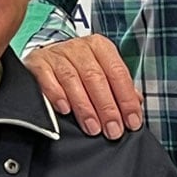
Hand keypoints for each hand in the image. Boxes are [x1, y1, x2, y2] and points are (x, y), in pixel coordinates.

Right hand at [24, 35, 143, 138]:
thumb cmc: (79, 67)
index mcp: (100, 47)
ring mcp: (58, 54)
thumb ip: (119, 86)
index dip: (126, 99)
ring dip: (84, 107)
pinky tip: (65, 110)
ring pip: (73, 80)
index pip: (118, 72)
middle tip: (112, 129)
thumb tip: (137, 102)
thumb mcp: (102, 70)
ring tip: (93, 128)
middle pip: (96, 78)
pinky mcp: (38, 63)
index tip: (132, 122)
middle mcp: (80, 47)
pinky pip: (48, 79)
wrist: (46, 56)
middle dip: (106, 107)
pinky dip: (57, 95)